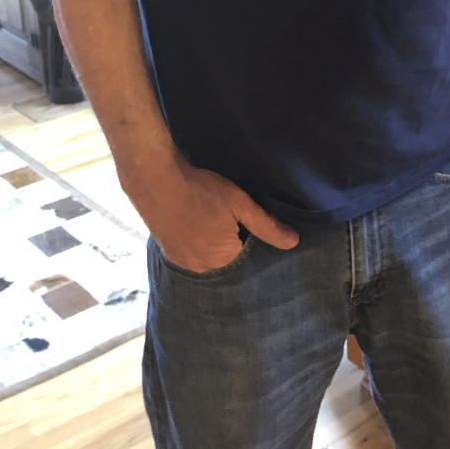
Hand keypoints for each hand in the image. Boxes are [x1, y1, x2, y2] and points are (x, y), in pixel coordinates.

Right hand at [123, 152, 298, 271]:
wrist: (156, 180)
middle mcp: (202, 268)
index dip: (250, 236)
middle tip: (227, 214)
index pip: (249, 255)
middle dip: (232, 239)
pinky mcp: (169, 254)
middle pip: (228, 257)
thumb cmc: (201, 189)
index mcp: (223, 259)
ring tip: (211, 215)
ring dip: (213, 240)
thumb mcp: (240, 204)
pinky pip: (192, 253)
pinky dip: (197, 240)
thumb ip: (266, 226)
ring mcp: (183, 263)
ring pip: (209, 255)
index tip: (244, 219)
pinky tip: (197, 220)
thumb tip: (293, 242)